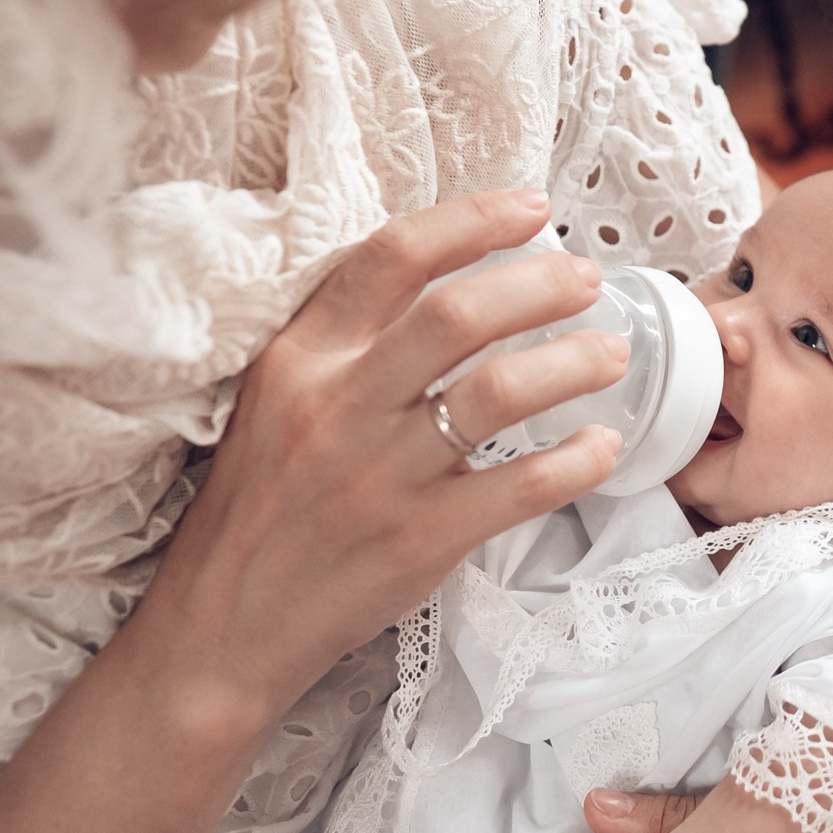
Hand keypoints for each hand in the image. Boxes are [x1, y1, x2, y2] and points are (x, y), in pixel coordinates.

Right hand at [142, 190, 628, 718]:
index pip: (392, 257)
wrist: (222, 625)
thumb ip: (348, 345)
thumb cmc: (262, 508)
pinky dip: (574, 461)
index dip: (471, 220)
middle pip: (458, 314)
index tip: (532, 208)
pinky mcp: (418, 539)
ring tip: (611, 354)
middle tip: (588, 282)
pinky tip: (601, 445)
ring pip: (498, 393)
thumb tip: (449, 287)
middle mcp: (339, 405)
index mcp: (300, 358)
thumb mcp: (278, 401)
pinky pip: (518, 487)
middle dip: (540, 285)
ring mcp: (380, 475)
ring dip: (571, 362)